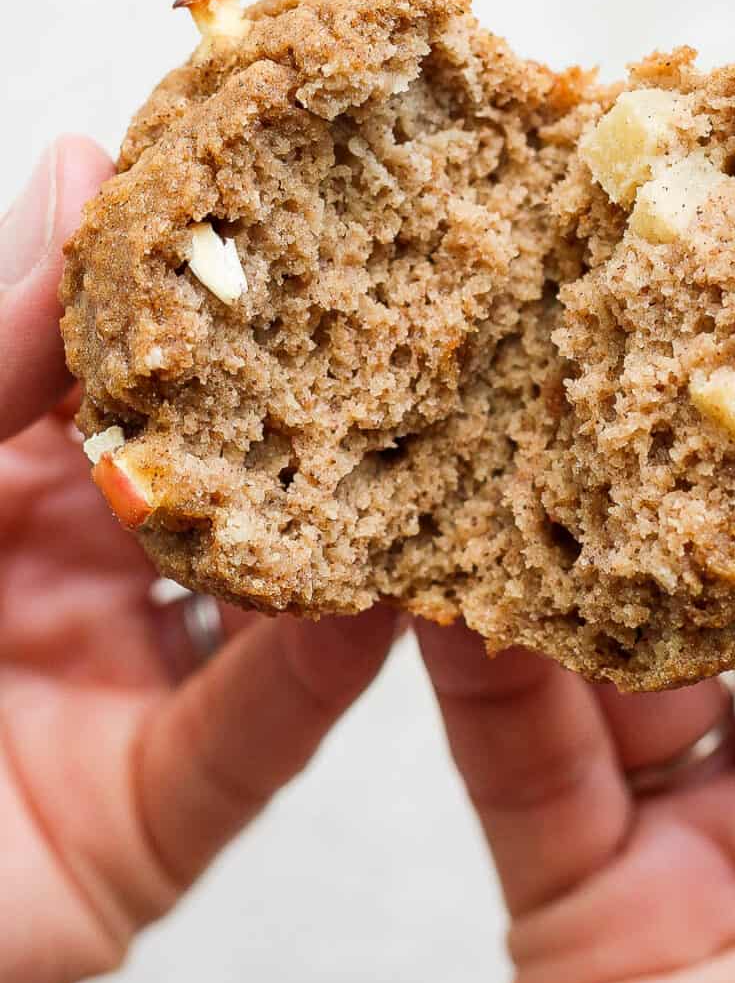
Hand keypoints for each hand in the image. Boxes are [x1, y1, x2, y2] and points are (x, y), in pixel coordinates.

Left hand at [0, 140, 396, 982]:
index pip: (135, 362)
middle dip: (319, 398)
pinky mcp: (149, 817)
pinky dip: (315, 675)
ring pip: (263, 600)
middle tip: (426, 307)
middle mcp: (75, 567)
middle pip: (224, 470)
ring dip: (349, 533)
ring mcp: (118, 687)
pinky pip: (248, 740)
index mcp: (1, 472)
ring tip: (443, 440)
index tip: (308, 187)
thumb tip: (80, 164)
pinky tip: (381, 601)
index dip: (214, 281)